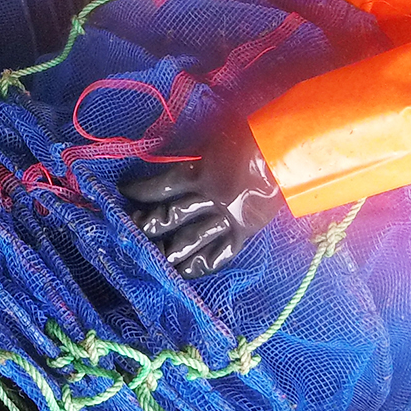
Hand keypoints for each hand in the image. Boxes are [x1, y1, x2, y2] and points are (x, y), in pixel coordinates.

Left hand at [121, 120, 287, 278]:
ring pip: (191, 239)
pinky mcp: (244, 230)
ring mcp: (226, 217)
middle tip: (132, 229)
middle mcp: (209, 198)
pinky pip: (220, 253)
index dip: (140, 190)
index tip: (124, 191)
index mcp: (199, 172)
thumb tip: (169, 159)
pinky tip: (184, 271)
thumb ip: (193, 157)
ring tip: (150, 258)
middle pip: (170, 216)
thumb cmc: (250, 139)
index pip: (160, 185)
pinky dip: (202, 264)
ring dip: (168, 250)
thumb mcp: (214, 142)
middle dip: (148, 224)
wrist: (286, 152)